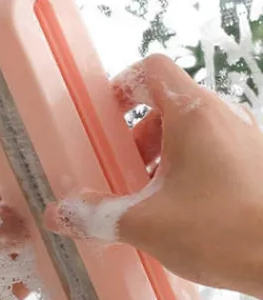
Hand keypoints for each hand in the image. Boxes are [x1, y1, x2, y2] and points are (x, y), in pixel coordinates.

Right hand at [45, 53, 262, 299]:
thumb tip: (57, 215)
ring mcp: (246, 138)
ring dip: (162, 156)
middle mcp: (223, 116)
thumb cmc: (224, 230)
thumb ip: (97, 215)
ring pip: (191, 130)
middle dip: (136, 137)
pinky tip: (184, 212)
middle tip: (124, 173)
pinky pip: (212, 151)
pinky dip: (189, 170)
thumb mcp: (148, 224)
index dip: (122, 86)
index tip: (105, 119)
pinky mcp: (257, 164)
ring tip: (151, 198)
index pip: (152, 69)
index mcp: (194, 114)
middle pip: (167, 104)